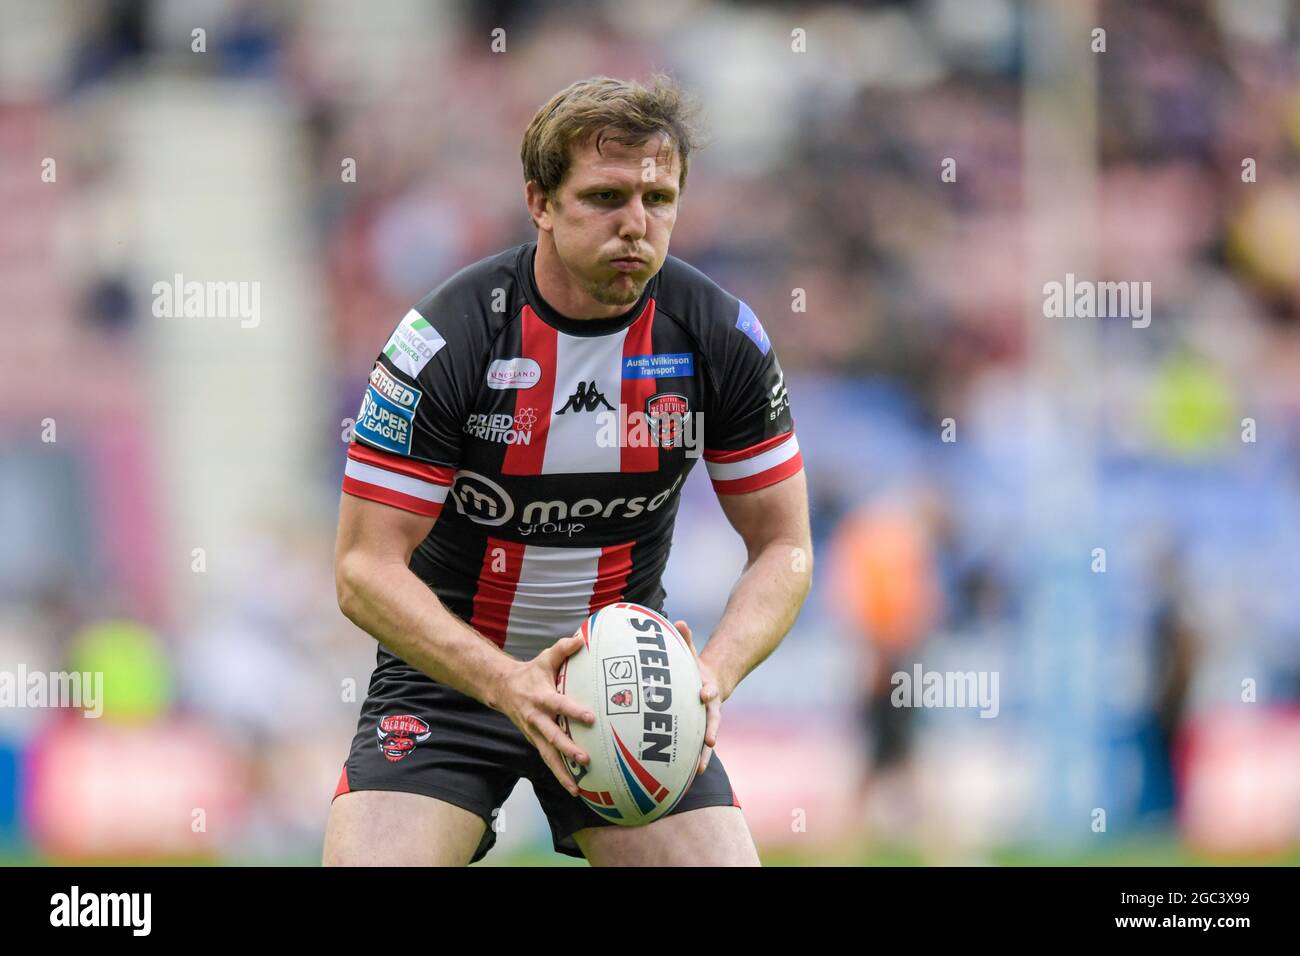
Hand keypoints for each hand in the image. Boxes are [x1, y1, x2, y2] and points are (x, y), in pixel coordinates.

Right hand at [495, 632, 594, 796]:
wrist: (501, 689)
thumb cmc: (530, 673)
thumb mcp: (544, 658)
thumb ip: (563, 648)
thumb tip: (582, 638)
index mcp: (540, 697)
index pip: (559, 705)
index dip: (574, 711)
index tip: (591, 719)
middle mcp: (536, 718)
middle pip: (552, 737)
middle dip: (568, 750)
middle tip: (586, 759)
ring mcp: (534, 733)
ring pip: (547, 756)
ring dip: (562, 773)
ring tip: (576, 789)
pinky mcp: (535, 741)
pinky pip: (547, 759)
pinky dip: (559, 774)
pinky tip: (573, 787)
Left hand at [675, 620, 719, 776]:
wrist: (711, 682)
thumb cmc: (694, 668)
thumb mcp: (690, 653)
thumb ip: (685, 639)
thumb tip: (678, 622)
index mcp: (707, 689)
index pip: (709, 691)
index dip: (708, 692)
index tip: (704, 694)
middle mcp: (709, 709)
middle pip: (712, 722)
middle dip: (710, 732)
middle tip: (709, 742)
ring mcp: (705, 722)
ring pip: (705, 741)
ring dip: (702, 756)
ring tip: (697, 772)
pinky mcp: (697, 732)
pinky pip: (694, 749)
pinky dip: (690, 761)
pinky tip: (682, 779)